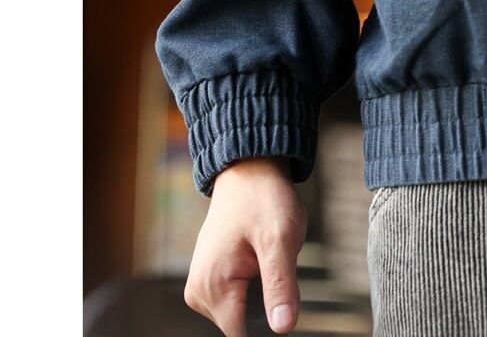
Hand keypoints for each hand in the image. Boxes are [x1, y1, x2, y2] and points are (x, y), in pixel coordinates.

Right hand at [184, 156, 306, 335]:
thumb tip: (283, 327)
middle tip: (275, 262)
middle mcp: (199, 290)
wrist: (249, 168)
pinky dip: (254, 279)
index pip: (240, 334)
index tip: (280, 298)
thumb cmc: (263, 198)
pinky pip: (237, 292)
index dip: (268, 323)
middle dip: (265, 298)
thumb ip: (280, 286)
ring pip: (241, 307)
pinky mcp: (211, 275)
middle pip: (242, 320)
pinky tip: (259, 255)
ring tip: (267, 254)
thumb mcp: (280, 239)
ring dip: (261, 287)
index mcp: (212, 287)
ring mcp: (202, 283)